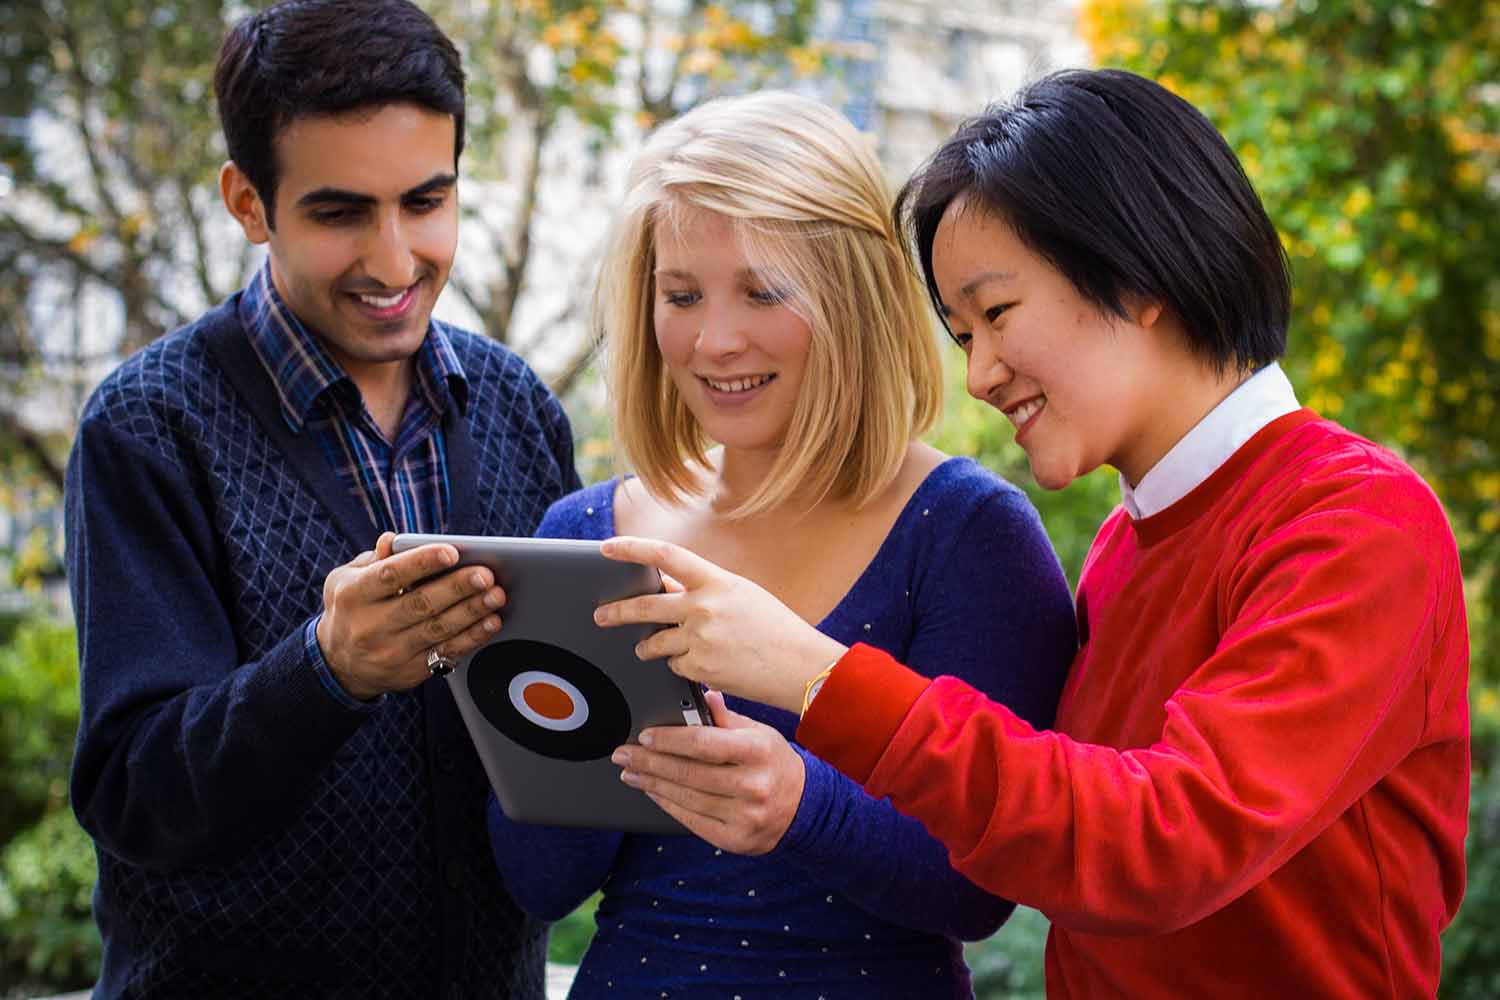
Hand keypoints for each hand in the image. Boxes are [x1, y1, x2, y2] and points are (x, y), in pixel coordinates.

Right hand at [316, 532, 505, 699]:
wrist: (339, 665)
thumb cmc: (351, 609)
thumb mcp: (346, 580)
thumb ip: (374, 560)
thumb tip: (392, 540)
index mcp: (353, 595)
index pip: (389, 575)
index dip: (421, 563)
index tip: (451, 552)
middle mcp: (369, 626)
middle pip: (420, 604)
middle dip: (457, 588)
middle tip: (485, 574)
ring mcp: (390, 653)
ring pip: (437, 630)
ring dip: (472, 612)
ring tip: (496, 595)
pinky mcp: (409, 673)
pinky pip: (446, 654)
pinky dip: (472, 637)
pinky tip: (491, 622)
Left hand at [596, 536, 846, 711]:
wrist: (801, 666)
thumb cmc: (775, 628)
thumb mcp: (741, 595)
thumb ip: (704, 589)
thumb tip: (666, 587)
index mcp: (716, 581)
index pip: (665, 556)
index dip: (632, 549)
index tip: (607, 547)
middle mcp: (704, 607)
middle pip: (645, 606)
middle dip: (617, 612)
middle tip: (602, 615)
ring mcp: (700, 639)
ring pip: (654, 643)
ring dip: (648, 647)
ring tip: (646, 649)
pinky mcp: (700, 668)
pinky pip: (674, 666)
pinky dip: (681, 666)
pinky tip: (702, 665)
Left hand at [613, 691, 804, 854]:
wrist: (804, 807)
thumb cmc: (774, 762)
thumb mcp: (758, 732)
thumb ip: (726, 718)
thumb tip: (704, 697)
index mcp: (758, 750)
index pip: (703, 743)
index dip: (668, 740)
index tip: (644, 736)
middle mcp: (753, 784)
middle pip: (689, 773)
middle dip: (648, 762)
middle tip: (624, 754)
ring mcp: (745, 815)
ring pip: (686, 798)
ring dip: (652, 784)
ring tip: (631, 773)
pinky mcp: (735, 838)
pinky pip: (691, 820)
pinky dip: (667, 804)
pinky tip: (652, 792)